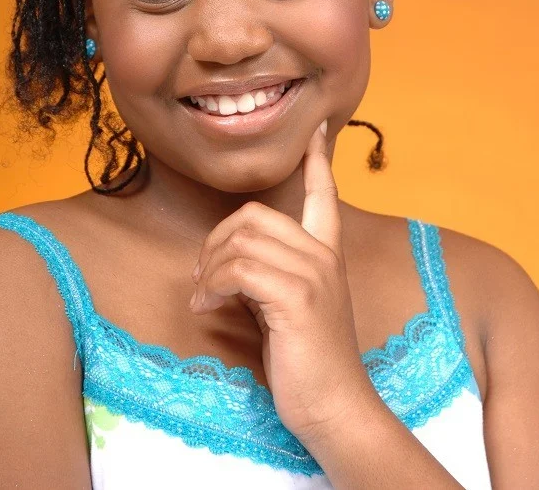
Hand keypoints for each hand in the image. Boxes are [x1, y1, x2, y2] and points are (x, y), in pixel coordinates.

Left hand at [189, 121, 374, 443]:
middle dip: (217, 240)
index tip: (316, 131)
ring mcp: (312, 274)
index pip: (324, 195)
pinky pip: (237, 270)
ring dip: (208, 268)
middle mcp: (323, 255)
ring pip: (241, 240)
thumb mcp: (293, 306)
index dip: (318, 161)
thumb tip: (229, 258)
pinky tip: (206, 307)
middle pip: (254, 215)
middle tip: (203, 277)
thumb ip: (274, 273)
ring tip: (203, 296)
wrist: (335, 408)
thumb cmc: (308, 362)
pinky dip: (211, 286)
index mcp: (326, 253)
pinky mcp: (296, 298)